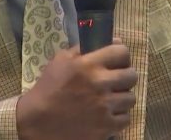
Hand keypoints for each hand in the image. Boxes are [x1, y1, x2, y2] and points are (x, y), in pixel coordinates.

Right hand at [16, 43, 137, 139]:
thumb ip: (83, 50)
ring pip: (131, 98)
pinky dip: (118, 117)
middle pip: (132, 75)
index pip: (121, 52)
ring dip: (122, 97)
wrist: (38, 122)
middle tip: (117, 80)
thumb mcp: (60, 60)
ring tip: (111, 99)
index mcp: (88, 65)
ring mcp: (105, 107)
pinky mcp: (106, 126)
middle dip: (125, 76)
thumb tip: (108, 42)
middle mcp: (100, 84)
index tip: (118, 60)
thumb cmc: (48, 88)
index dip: (122, 55)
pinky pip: (126, 118)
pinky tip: (108, 114)